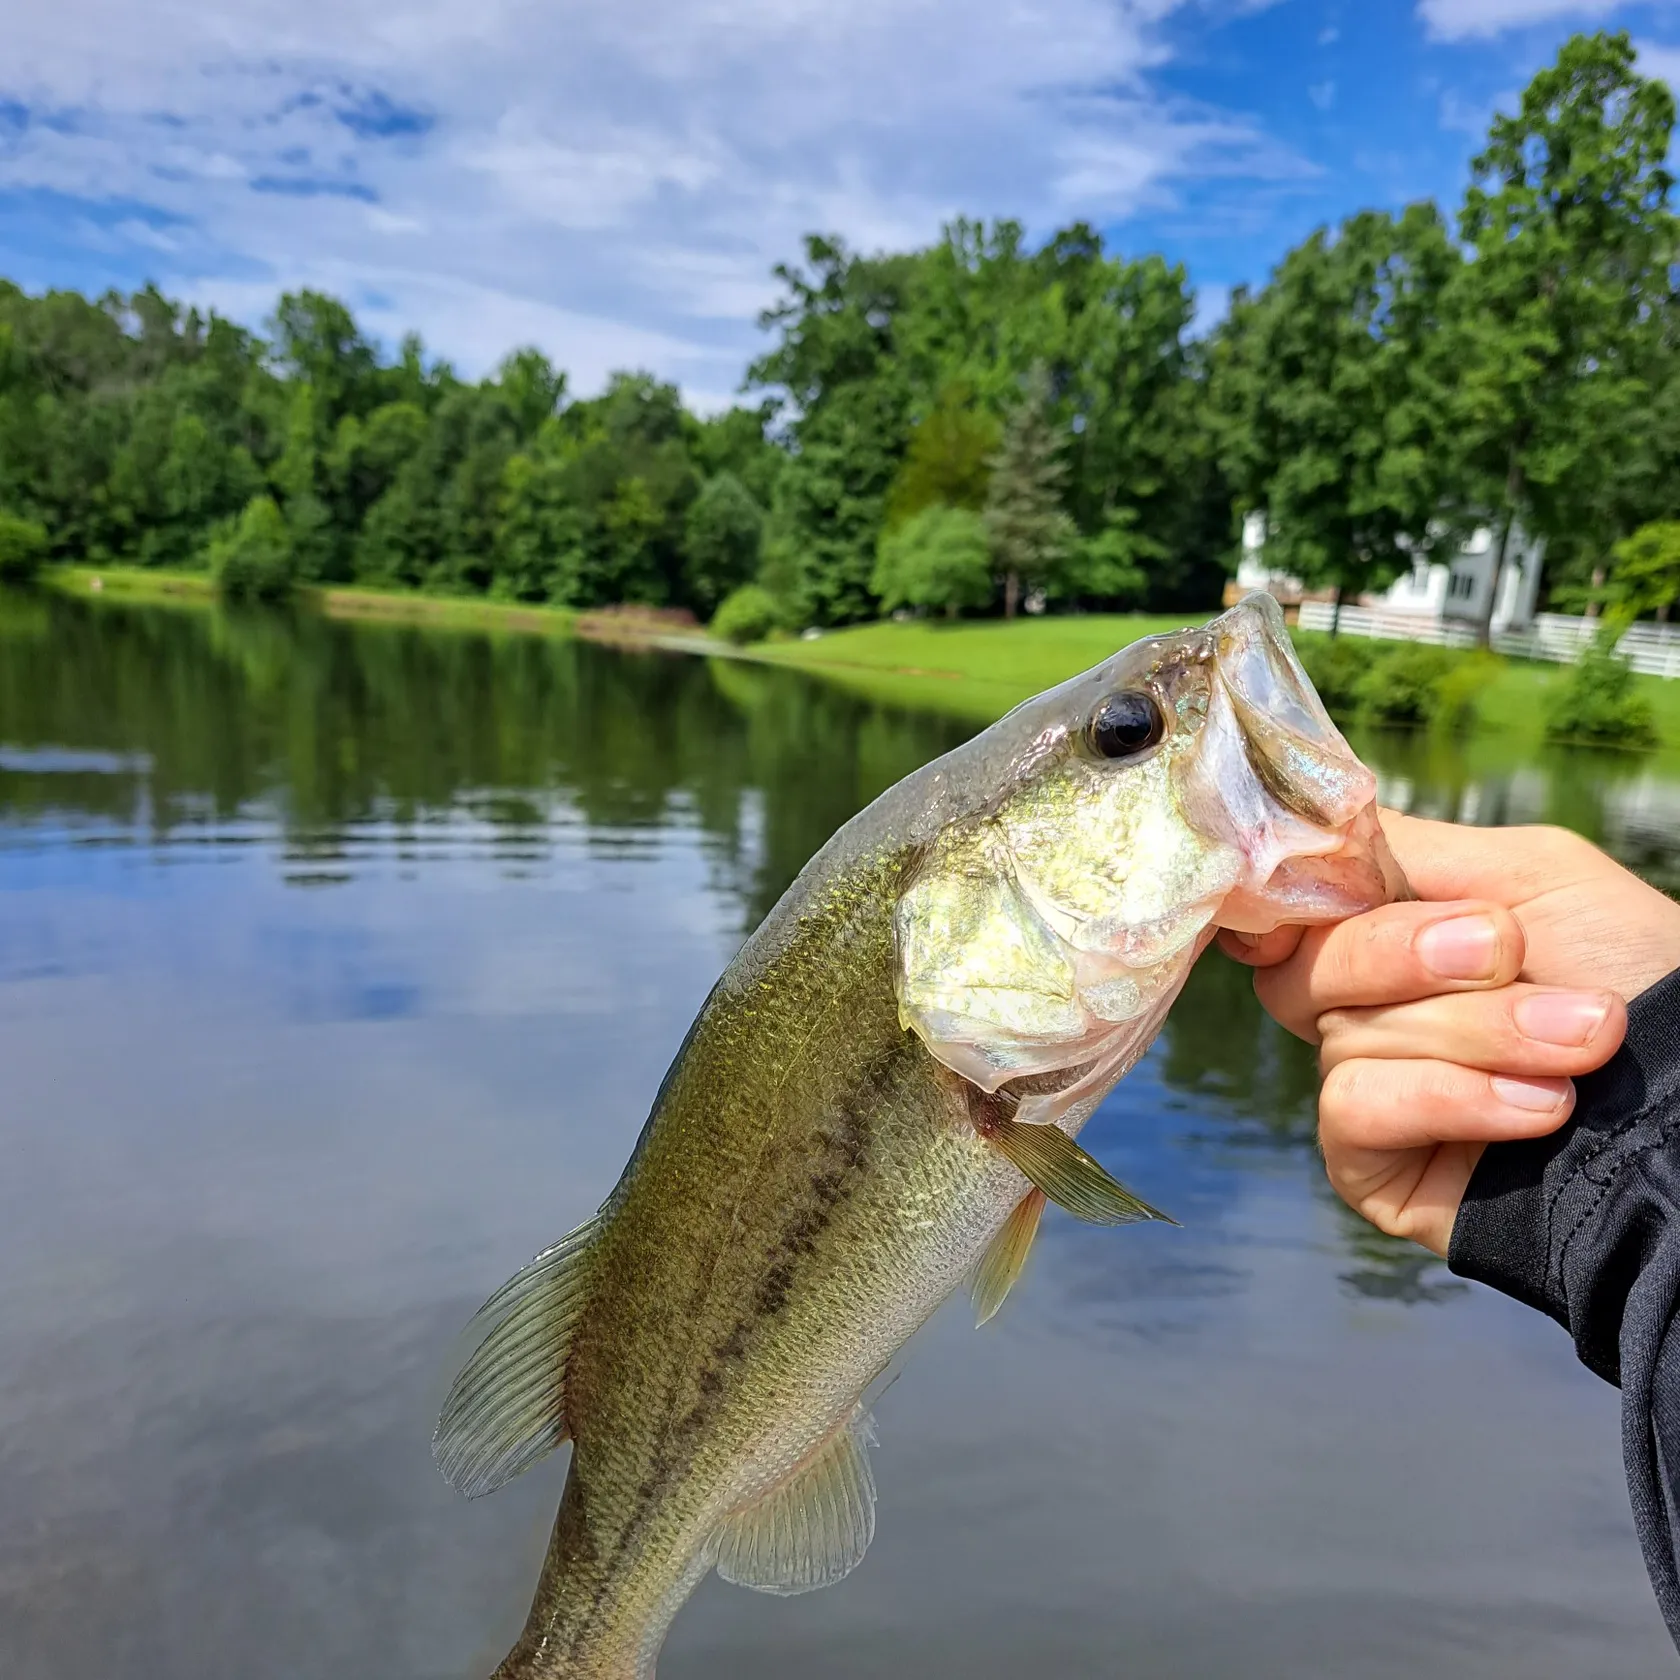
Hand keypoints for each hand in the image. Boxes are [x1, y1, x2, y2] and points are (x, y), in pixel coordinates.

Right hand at [1219, 813, 1679, 1257]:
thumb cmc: (1636, 974)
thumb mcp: (1529, 871)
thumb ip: (1399, 847)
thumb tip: (1294, 845)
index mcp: (1385, 930)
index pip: (1286, 906)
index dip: (1286, 896)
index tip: (1331, 891)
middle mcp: (1364, 1006)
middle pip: (1305, 962)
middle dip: (1409, 953)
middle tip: (1508, 954)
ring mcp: (1368, 1086)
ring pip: (1346, 1036)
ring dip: (1477, 1034)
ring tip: (1579, 1045)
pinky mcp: (1371, 1165)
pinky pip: (1353, 1108)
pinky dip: (1450, 1098)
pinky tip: (1537, 1108)